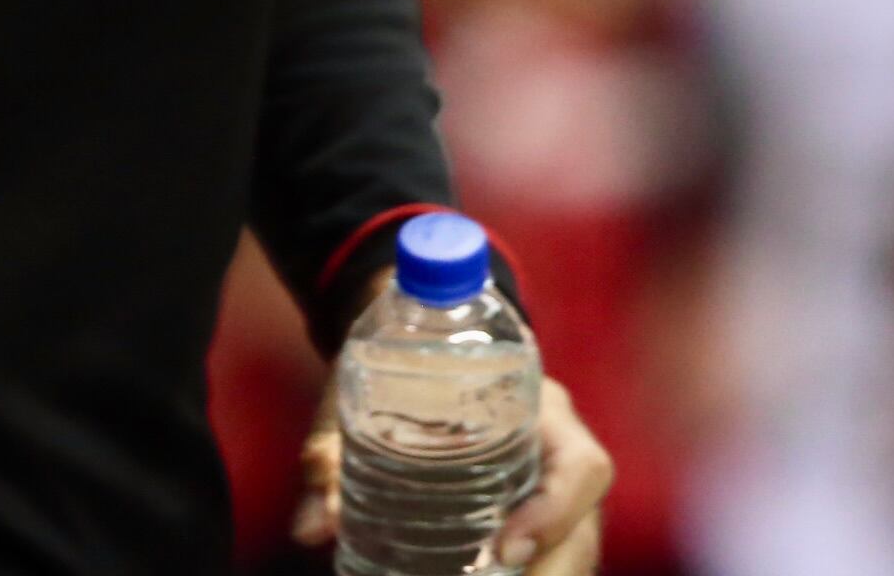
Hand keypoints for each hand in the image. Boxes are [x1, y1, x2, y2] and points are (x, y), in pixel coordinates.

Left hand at [294, 375, 611, 572]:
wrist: (412, 340)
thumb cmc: (396, 359)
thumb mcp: (367, 390)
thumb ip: (333, 453)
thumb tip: (309, 528)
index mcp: (539, 409)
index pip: (584, 468)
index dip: (556, 514)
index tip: (505, 548)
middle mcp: (556, 454)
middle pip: (584, 531)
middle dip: (550, 571)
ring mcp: (548, 490)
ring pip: (570, 551)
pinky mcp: (528, 515)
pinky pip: (542, 556)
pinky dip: (516, 574)